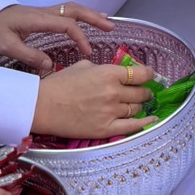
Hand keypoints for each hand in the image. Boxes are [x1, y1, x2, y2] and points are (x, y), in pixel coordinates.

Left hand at [0, 2, 115, 71]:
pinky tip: (87, 21)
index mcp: (38, 19)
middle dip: (94, 17)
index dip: (80, 37)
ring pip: (72, 8)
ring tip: (107, 22)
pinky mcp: (43, 15)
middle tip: (111, 27)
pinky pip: (67, 12)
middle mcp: (45, 12)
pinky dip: (81, 15)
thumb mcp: (6, 45)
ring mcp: (44, 12)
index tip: (87, 52)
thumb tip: (49, 66)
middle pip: (74, 10)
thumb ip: (28, 55)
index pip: (66, 24)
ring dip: (90, 14)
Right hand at [32, 58, 159, 139]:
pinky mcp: (105, 129)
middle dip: (144, 92)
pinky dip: (144, 123)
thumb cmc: (59, 84)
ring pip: (136, 109)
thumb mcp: (83, 66)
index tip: (149, 76)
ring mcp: (111, 112)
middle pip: (141, 93)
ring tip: (137, 104)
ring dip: (139, 106)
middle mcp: (114, 92)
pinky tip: (152, 120)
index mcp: (109, 73)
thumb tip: (116, 72)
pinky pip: (132, 127)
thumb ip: (103, 68)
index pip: (141, 74)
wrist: (42, 107)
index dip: (148, 75)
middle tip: (143, 92)